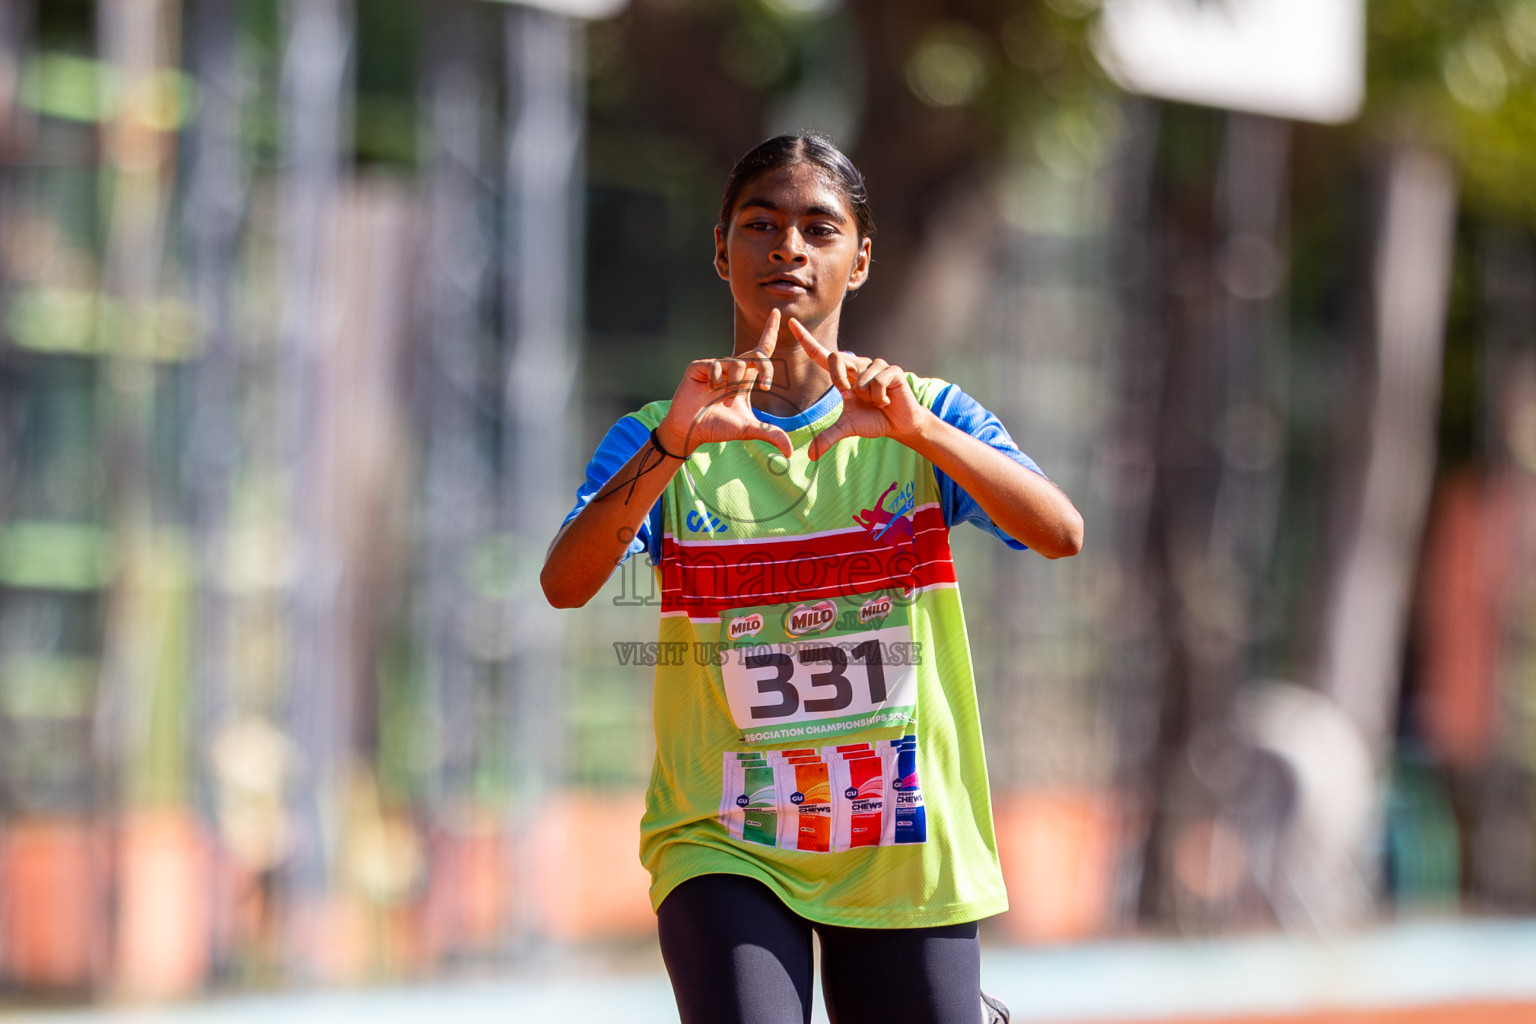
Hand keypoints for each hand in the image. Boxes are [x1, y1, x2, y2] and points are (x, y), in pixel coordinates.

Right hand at [656, 309, 793, 458]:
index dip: (770, 332)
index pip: (762, 351)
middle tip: (767, 386)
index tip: (778, 314)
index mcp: (745, 379)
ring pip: (737, 363)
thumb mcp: (747, 430)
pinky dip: (717, 378)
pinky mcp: (699, 366)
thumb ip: (769, 434)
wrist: (690, 431)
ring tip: (725, 398)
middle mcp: (732, 370)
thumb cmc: (717, 428)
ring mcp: (715, 367)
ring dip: (736, 383)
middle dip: (766, 368)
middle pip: (757, 355)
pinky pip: (716, 365)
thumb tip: (789, 451)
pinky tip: (709, 389)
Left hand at [790, 318, 930, 460]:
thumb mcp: (847, 429)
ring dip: (866, 396)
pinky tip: (886, 401)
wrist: (899, 425)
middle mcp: (858, 365)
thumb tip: (810, 456)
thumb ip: (828, 437)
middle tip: (849, 396)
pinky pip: (877, 381)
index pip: (821, 354)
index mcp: (844, 375)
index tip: (790, 322)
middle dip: (838, 378)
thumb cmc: (872, 420)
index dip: (806, 339)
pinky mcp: (892, 371)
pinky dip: (879, 397)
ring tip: (876, 402)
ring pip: (860, 376)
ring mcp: (876, 366)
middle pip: (837, 358)